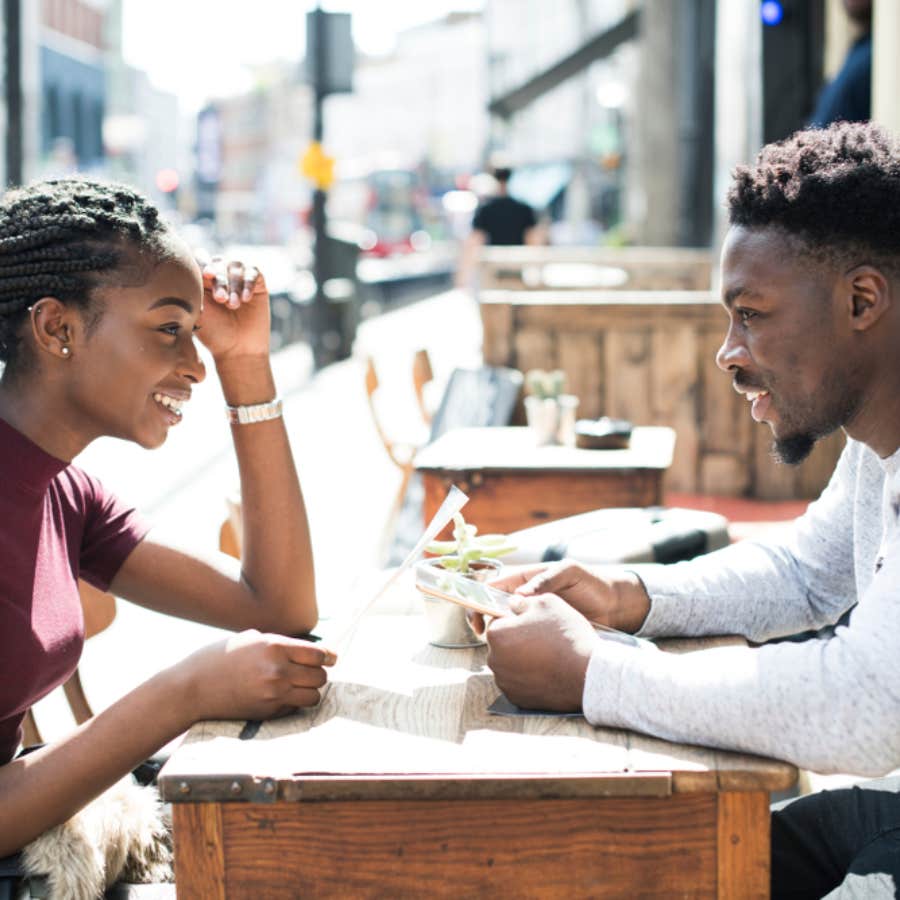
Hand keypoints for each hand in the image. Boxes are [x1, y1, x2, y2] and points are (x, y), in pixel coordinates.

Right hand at [176, 630, 336, 721]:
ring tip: (299, 685)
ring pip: (313, 696)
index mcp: (274, 647)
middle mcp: (277, 671)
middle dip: (319, 674)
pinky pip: (295, 709)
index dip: (329, 656)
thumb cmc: (219, 658)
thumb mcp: (251, 640)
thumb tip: (308, 651)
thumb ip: (280, 644)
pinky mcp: (267, 713)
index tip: (332, 658)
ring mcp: (273, 694)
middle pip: (320, 677)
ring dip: (310, 691)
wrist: (192, 688)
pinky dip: (294, 703)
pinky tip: (281, 696)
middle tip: (312, 671)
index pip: (318, 654)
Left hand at [196, 257, 270, 361]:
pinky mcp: (257, 285)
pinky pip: (253, 272)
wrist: (238, 350)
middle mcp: (221, 276)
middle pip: (218, 262)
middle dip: (220, 279)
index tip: (207, 277)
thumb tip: (190, 268)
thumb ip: (194, 287)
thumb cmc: (214, 333)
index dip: (204, 264)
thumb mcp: (199, 309)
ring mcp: (239, 280)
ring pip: (235, 265)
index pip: (201, 260)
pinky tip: (245, 299)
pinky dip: (248, 283)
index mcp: (203, 280)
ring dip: (233, 284)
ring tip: (233, 305)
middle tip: (221, 299)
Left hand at [485, 593, 595, 711]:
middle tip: (542, 639)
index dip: (516, 619)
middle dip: (517, 640)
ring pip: (509, 664)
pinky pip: (518, 682)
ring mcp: (505, 682)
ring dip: (522, 659)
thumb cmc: (566, 635)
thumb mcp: (547, 602)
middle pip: (502, 644)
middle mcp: (494, 660)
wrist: (587, 674)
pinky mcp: (517, 698)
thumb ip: (524, 601)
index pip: (498, 621)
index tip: (533, 623)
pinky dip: (529, 677)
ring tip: (547, 655)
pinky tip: (547, 671)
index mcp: (496, 634)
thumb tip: (514, 604)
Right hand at [489, 560, 650, 632]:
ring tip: (502, 647)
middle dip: (486, 622)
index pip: (495, 588)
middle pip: (496, 609)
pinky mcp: (543, 634)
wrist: (615, 606)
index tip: (477, 616)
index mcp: (527, 580)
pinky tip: (518, 656)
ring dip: (501, 636)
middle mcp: (526, 599)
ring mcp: (534, 618)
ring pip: (508, 627)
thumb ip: (546, 580)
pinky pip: (525, 639)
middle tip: (486, 636)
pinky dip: (518, 647)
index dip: (480, 600)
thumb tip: (520, 596)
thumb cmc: (592, 584)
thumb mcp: (570, 573)